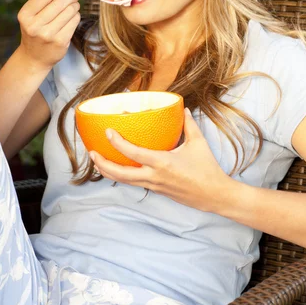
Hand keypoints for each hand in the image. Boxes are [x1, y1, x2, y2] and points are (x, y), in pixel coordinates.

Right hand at [17, 0, 80, 69]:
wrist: (34, 57)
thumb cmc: (36, 29)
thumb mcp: (34, 12)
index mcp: (25, 14)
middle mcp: (34, 25)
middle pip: (60, 2)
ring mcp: (47, 35)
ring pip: (70, 11)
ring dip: (74, 6)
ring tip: (73, 7)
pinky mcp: (60, 42)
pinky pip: (74, 22)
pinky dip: (76, 17)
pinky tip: (72, 17)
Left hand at [90, 108, 234, 212]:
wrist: (214, 195)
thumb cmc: (207, 169)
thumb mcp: (198, 143)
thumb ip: (189, 124)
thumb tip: (183, 109)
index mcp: (162, 163)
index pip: (133, 153)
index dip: (117, 143)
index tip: (107, 132)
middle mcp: (154, 176)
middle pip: (120, 174)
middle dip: (103, 164)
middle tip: (92, 152)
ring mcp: (154, 185)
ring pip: (124, 181)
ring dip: (109, 172)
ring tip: (98, 161)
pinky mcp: (156, 190)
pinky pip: (134, 183)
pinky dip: (122, 176)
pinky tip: (118, 168)